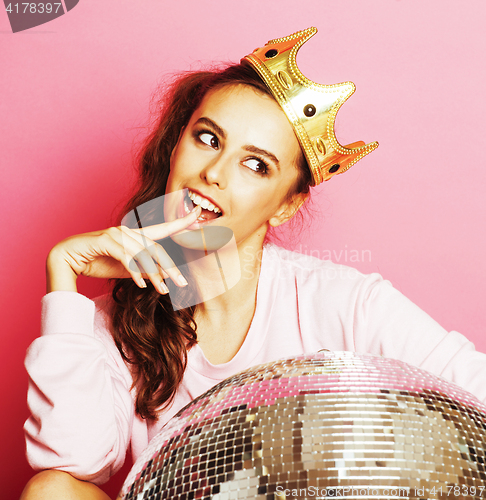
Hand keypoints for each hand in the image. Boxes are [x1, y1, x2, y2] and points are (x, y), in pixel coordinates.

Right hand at [46, 205, 201, 293]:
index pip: (163, 228)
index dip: (182, 220)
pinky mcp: (105, 241)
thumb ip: (145, 270)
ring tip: (163, 290)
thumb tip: (164, 277)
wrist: (67, 260)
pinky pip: (126, 258)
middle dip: (171, 267)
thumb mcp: (127, 269)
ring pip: (143, 255)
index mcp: (135, 236)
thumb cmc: (97, 263)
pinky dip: (135, 272)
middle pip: (156, 249)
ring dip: (154, 274)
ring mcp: (117, 234)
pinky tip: (142, 284)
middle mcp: (128, 232)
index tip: (199, 212)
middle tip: (182, 283)